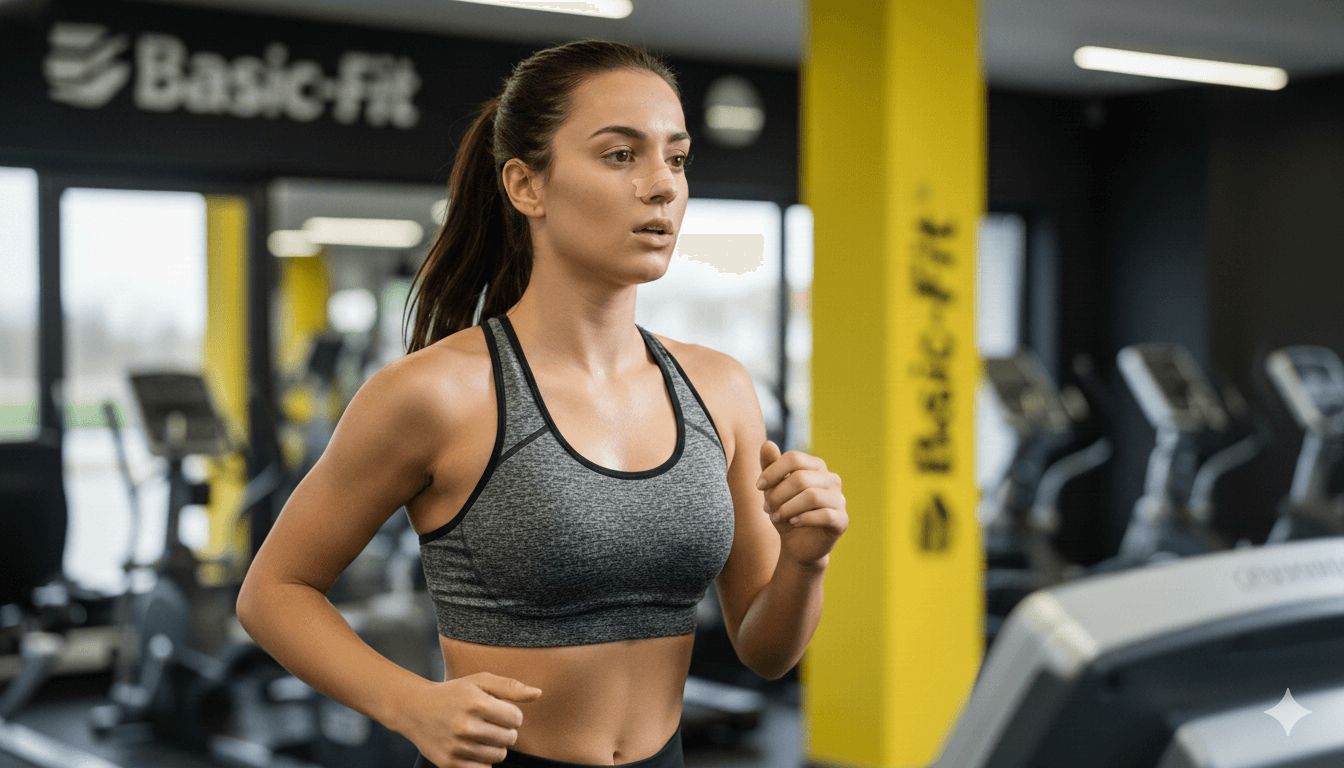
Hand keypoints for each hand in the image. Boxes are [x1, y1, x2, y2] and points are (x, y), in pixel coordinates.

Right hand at [398, 672, 541, 766]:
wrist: (416, 710)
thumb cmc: (454, 693)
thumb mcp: (480, 681)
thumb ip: (510, 687)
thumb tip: (538, 693)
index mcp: (475, 703)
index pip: (516, 718)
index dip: (512, 714)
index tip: (500, 711)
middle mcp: (465, 726)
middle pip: (509, 739)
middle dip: (505, 731)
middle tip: (490, 723)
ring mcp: (457, 747)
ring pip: (498, 756)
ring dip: (495, 746)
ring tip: (482, 735)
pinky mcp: (450, 764)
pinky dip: (483, 761)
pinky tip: (474, 748)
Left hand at [757, 440, 847, 567]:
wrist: (797, 545)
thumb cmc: (785, 512)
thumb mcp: (773, 489)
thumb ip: (770, 466)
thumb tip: (767, 444)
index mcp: (816, 466)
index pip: (794, 458)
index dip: (773, 472)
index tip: (758, 486)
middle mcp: (831, 479)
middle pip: (800, 478)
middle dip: (778, 494)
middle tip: (767, 508)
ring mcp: (839, 499)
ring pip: (811, 496)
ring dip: (788, 508)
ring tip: (777, 517)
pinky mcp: (842, 520)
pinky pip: (824, 515)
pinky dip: (803, 519)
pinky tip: (793, 523)